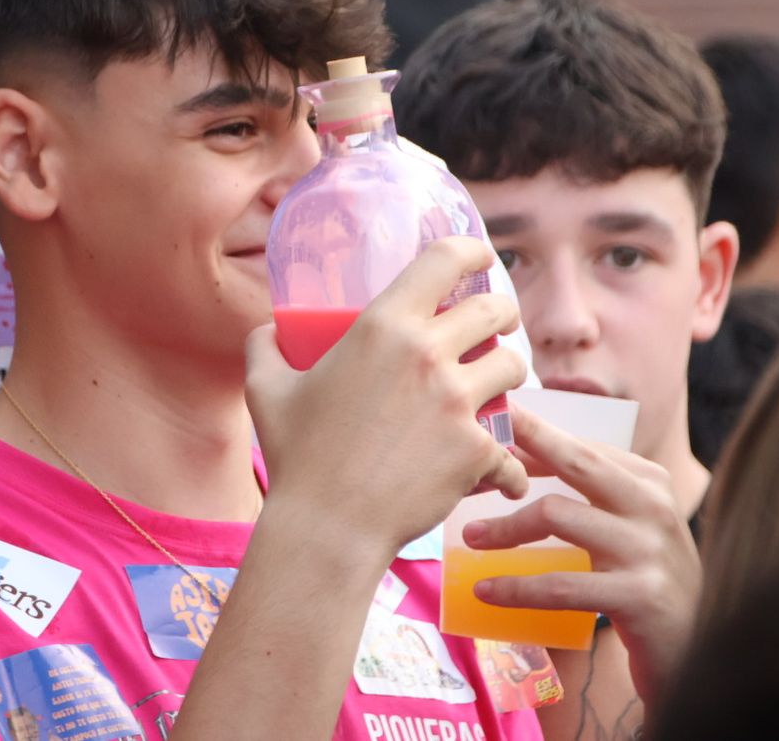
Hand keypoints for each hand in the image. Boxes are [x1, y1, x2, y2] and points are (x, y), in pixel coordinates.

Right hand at [247, 236, 528, 565]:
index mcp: (383, 326)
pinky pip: (511, 449)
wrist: (327, 527)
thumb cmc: (295, 457)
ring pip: (513, 369)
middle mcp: (428, 354)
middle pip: (495, 311)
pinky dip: (505, 466)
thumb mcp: (265, 389)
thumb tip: (266, 329)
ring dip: (506, 378)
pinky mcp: (477, 451)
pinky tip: (493, 476)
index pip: (446, 259)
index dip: (472, 249)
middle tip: (491, 329)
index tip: (479, 255)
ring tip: (490, 393)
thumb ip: (264, 347)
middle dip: (500, 315)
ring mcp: (458, 403)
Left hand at [461, 404, 699, 706]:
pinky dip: (517, 587)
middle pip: (575, 462)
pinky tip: (487, 590)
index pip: (582, 447)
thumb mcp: (630, 528)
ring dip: (504, 527)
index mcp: (649, 480)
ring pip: (557, 516)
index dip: (532, 436)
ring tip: (471, 538)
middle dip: (522, 447)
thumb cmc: (645, 581)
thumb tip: (516, 461)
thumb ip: (591, 495)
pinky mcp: (639, 595)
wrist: (699, 651)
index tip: (490, 424)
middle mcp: (653, 505)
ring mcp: (648, 549)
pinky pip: (561, 584)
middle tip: (475, 447)